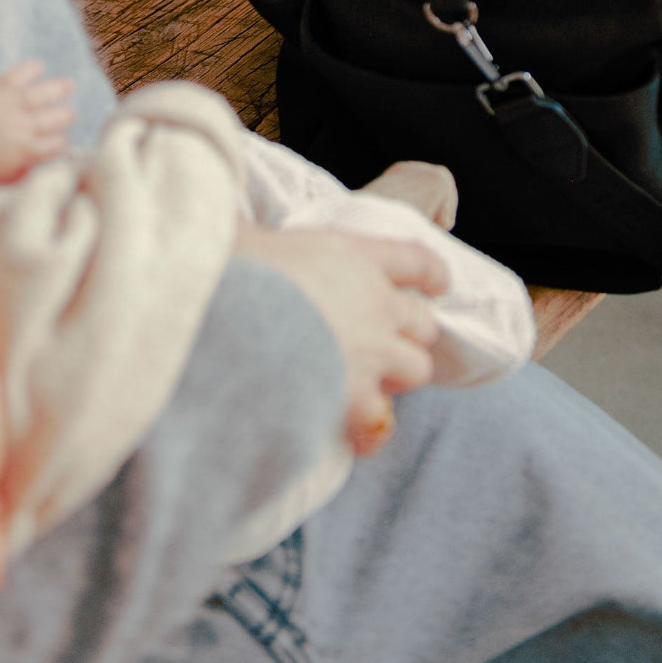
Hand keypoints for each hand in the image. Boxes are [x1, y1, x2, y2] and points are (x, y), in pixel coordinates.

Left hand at [0, 61, 75, 184]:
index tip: (60, 140)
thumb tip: (38, 169)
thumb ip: (21, 173)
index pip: (58, 145)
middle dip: (65, 116)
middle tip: (68, 113)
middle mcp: (26, 127)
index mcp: (28, 152)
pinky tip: (39, 67)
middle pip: (58, 118)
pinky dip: (31, 69)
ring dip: (60, 88)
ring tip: (69, 84)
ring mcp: (13, 105)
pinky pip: (21, 74)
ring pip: (47, 93)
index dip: (61, 142)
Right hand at [233, 220, 447, 456]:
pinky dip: (368, 428)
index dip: (430, 273)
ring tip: (363, 383)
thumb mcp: (244, 235)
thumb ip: (254, 236)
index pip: (415, 259)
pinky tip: (348, 431)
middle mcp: (373, 302)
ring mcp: (371, 353)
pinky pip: (381, 422)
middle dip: (407, 334)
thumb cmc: (231, 268)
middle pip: (423, 322)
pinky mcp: (356, 398)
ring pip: (415, 370)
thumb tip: (227, 231)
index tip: (436, 283)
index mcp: (352, 255)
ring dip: (393, 376)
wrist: (225, 316)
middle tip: (380, 340)